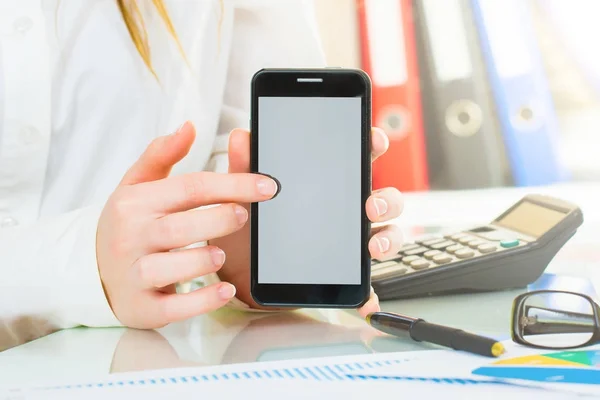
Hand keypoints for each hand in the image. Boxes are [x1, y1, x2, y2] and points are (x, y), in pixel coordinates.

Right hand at [96, 122, 278, 328]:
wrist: (91, 271)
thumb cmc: (126, 223)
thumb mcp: (135, 185)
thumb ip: (162, 155)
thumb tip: (189, 126)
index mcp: (136, 203)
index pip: (190, 188)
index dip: (233, 185)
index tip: (267, 186)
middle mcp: (132, 237)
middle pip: (182, 226)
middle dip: (220, 219)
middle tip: (244, 216)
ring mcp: (136, 274)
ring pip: (174, 266)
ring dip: (205, 259)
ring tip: (222, 253)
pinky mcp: (143, 307)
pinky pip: (174, 307)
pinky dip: (202, 300)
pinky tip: (225, 290)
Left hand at [211, 127, 403, 316]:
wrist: (236, 268)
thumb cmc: (248, 224)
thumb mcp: (244, 194)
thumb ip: (245, 167)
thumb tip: (240, 138)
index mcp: (329, 184)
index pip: (359, 159)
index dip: (373, 145)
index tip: (374, 141)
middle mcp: (347, 212)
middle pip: (385, 199)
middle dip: (387, 200)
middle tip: (371, 206)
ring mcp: (349, 242)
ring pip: (386, 235)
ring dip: (388, 240)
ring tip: (371, 247)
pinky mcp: (343, 273)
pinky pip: (366, 284)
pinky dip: (370, 294)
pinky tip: (366, 302)